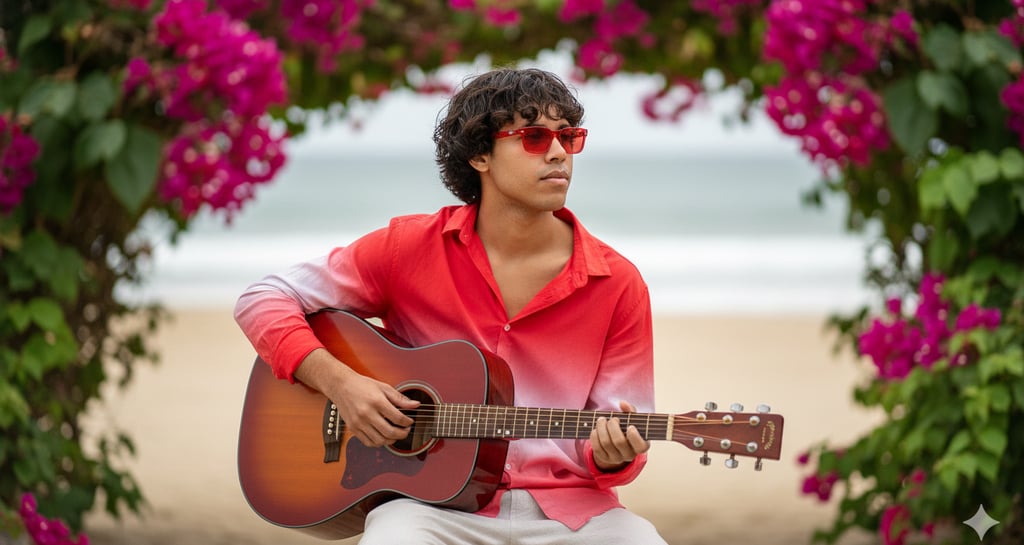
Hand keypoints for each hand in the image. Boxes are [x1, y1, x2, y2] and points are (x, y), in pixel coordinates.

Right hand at [295, 348, 419, 447]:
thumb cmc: (362, 385)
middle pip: (390, 432)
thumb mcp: (384, 387)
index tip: (410, 421)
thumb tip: (415, 405)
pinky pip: (368, 442)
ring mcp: (359, 422)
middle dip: (402, 434)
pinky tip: (383, 437)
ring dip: (391, 440)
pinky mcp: (353, 428)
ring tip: (396, 434)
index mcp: (376, 401)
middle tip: (406, 430)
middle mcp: (367, 413)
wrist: (341, 386)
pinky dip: (379, 443)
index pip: (398, 418)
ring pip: (379, 440)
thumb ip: (400, 398)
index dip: (407, 422)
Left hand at [590, 400, 649, 471]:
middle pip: (619, 441)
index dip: (634, 436)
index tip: (630, 426)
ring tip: (602, 420)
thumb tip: (622, 403)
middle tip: (613, 419)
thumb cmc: (628, 427)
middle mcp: (629, 455)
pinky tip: (597, 429)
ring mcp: (616, 458)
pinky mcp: (604, 458)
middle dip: (613, 426)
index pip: (640, 446)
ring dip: (601, 428)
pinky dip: (595, 436)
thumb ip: (630, 410)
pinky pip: (597, 448)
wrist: (618, 441)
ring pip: (606, 443)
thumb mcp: (633, 419)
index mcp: (641, 446)